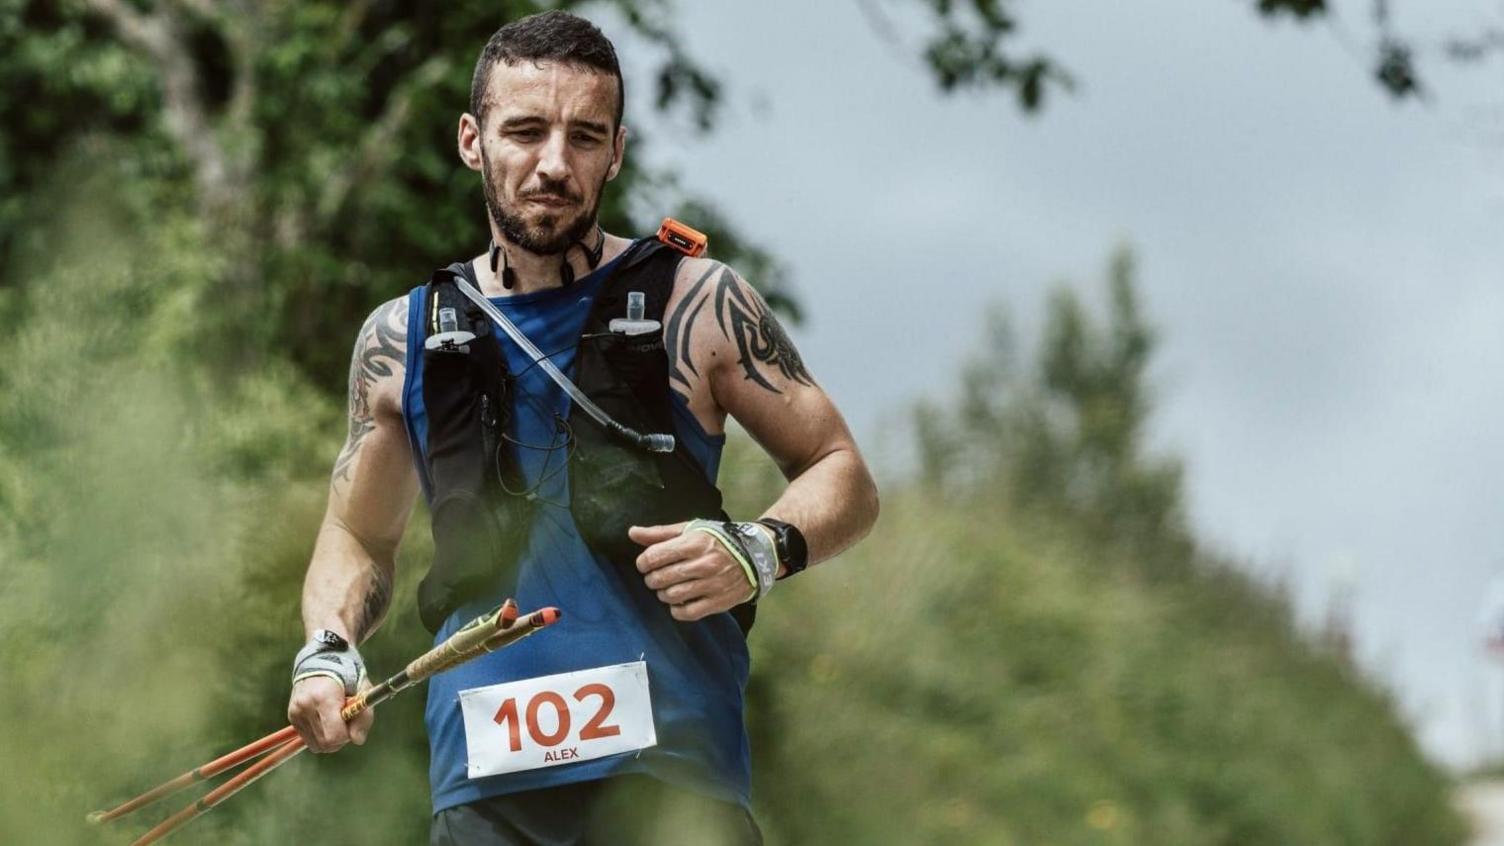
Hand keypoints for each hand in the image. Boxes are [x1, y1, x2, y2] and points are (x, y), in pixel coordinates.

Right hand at [287, 677, 374, 753]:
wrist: (322, 659)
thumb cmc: (347, 675)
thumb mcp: (363, 690)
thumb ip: (364, 715)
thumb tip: (357, 740)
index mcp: (324, 697)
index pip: (334, 736)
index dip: (347, 735)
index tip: (353, 722)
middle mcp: (305, 706)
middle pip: (325, 744)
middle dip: (340, 739)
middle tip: (347, 722)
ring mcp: (296, 712)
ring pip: (317, 746)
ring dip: (330, 739)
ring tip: (336, 720)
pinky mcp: (292, 717)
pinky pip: (309, 739)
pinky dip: (321, 735)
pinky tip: (326, 719)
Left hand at [629, 522, 755, 621]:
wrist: (756, 555)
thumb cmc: (718, 540)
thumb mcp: (691, 530)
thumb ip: (660, 533)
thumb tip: (632, 533)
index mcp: (695, 543)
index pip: (656, 556)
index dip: (643, 562)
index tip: (645, 564)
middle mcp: (704, 564)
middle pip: (661, 578)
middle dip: (651, 579)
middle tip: (655, 577)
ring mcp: (712, 584)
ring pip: (672, 596)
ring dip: (663, 594)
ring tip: (667, 588)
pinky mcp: (719, 602)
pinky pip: (688, 613)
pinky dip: (677, 610)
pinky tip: (677, 602)